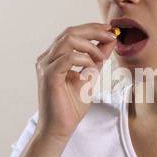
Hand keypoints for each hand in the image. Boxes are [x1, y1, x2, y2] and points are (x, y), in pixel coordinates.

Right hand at [35, 23, 116, 140]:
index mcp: (54, 57)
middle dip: (94, 30)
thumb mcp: (89, 77)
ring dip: (90, 44)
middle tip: (111, 35)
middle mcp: (47, 58)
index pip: (72, 33)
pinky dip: (84, 58)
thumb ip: (97, 59)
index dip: (92, 28)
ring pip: (68, 39)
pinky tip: (92, 67)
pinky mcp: (48, 76)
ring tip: (102, 56)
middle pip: (70, 32)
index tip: (110, 29)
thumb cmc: (71, 107)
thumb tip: (109, 41)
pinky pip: (67, 57)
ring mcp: (45, 66)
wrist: (60, 128)